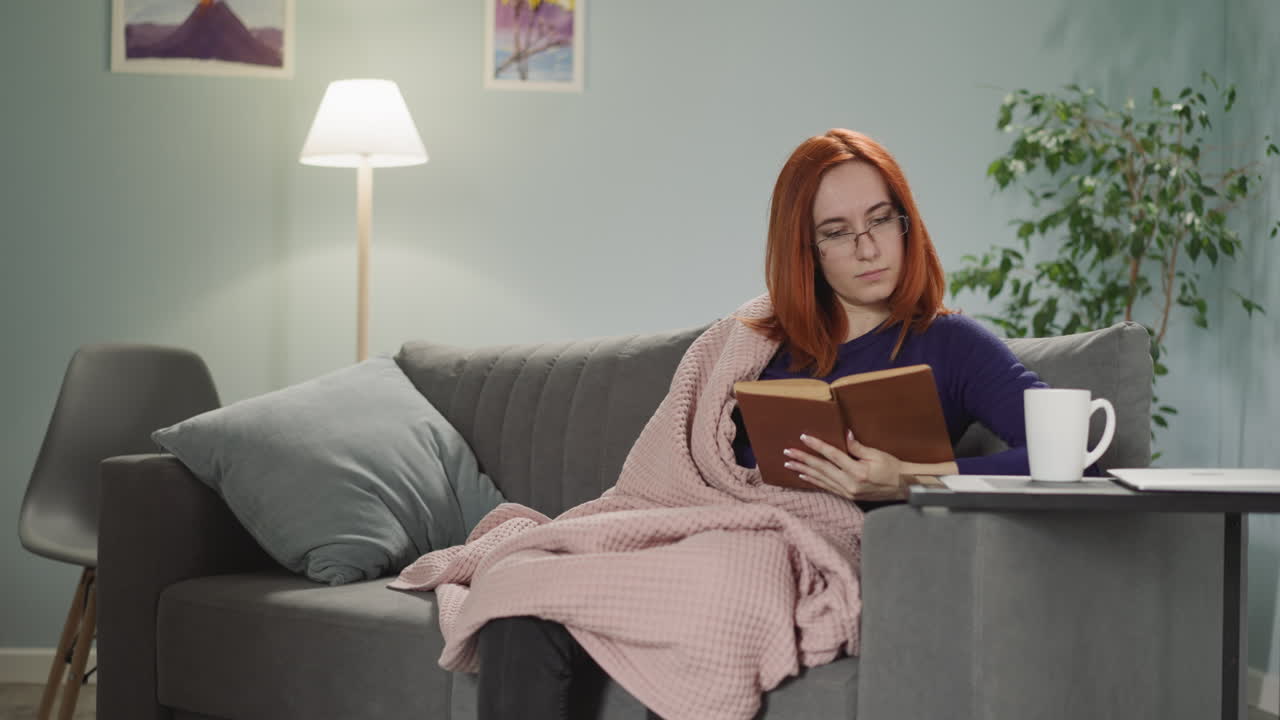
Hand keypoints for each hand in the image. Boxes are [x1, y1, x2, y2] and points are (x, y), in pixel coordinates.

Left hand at [781, 430, 905, 500]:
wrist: (903, 487)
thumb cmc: (893, 468)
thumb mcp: (877, 454)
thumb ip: (858, 447)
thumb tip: (845, 435)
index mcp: (858, 471)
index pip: (832, 456)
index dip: (817, 446)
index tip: (804, 438)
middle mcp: (850, 484)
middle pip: (821, 469)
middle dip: (803, 459)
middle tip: (788, 452)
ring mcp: (848, 492)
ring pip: (821, 479)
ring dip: (804, 471)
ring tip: (789, 464)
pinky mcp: (848, 496)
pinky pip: (827, 487)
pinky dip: (814, 481)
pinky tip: (804, 476)